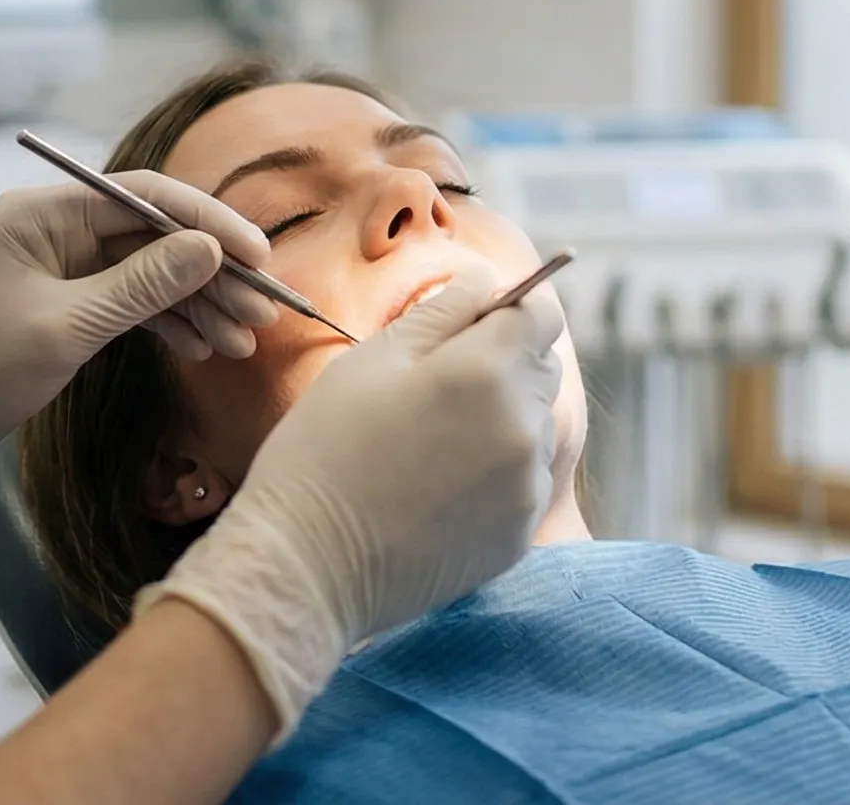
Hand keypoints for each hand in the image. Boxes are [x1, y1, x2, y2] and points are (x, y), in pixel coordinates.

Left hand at [0, 174, 274, 544]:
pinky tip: (204, 348)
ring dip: (199, 304)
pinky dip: (168, 324)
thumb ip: (140, 288)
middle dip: (213, 274)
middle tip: (264, 310)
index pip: (146, 198)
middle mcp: (56, 228)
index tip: (259, 257)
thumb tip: (209, 251)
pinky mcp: (67, 303)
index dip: (210, 223)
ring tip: (245, 341)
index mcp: (44, 213)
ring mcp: (62, 266)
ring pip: (151, 273)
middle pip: (156, 236)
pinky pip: (132, 302)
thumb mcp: (64, 329)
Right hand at [136, 263, 566, 735]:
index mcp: (487, 371)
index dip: (508, 310)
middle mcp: (523, 426)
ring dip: (501, 419)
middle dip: (503, 362)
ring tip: (430, 443)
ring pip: (535, 426)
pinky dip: (496, 473)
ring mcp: (526, 486)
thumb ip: (444, 309)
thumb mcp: (373, 358)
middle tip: (434, 387)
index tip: (474, 322)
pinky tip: (438, 486)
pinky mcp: (520, 533)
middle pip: (541, 368)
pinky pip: (524, 480)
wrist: (307, 566)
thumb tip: (488, 282)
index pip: (540, 314)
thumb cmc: (325, 450)